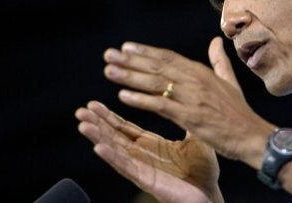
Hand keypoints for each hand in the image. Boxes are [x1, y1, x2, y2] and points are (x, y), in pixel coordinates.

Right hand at [75, 101, 222, 202]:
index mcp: (151, 144)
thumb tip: (185, 98)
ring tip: (83, 124)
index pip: (124, 128)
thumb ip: (185, 119)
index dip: (108, 116)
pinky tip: (98, 147)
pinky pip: (125, 167)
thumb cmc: (204, 170)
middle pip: (114, 137)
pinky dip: (111, 157)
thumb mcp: (193, 138)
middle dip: (97, 123)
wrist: (211, 194)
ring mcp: (142, 168)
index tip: (93, 104)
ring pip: (115, 151)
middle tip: (81, 110)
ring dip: (98, 137)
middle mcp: (142, 155)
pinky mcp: (145, 180)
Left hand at [103, 36, 274, 164]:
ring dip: (130, 76)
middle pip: (157, 66)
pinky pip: (161, 105)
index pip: (168, 57)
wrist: (252, 136)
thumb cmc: (239, 112)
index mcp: (202, 72)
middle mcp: (195, 81)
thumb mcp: (230, 82)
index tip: (126, 47)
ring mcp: (192, 98)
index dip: (146, 52)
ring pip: (156, 83)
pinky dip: (141, 100)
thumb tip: (215, 41)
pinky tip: (123, 96)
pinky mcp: (191, 117)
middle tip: (108, 55)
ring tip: (109, 71)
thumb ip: (219, 61)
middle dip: (131, 60)